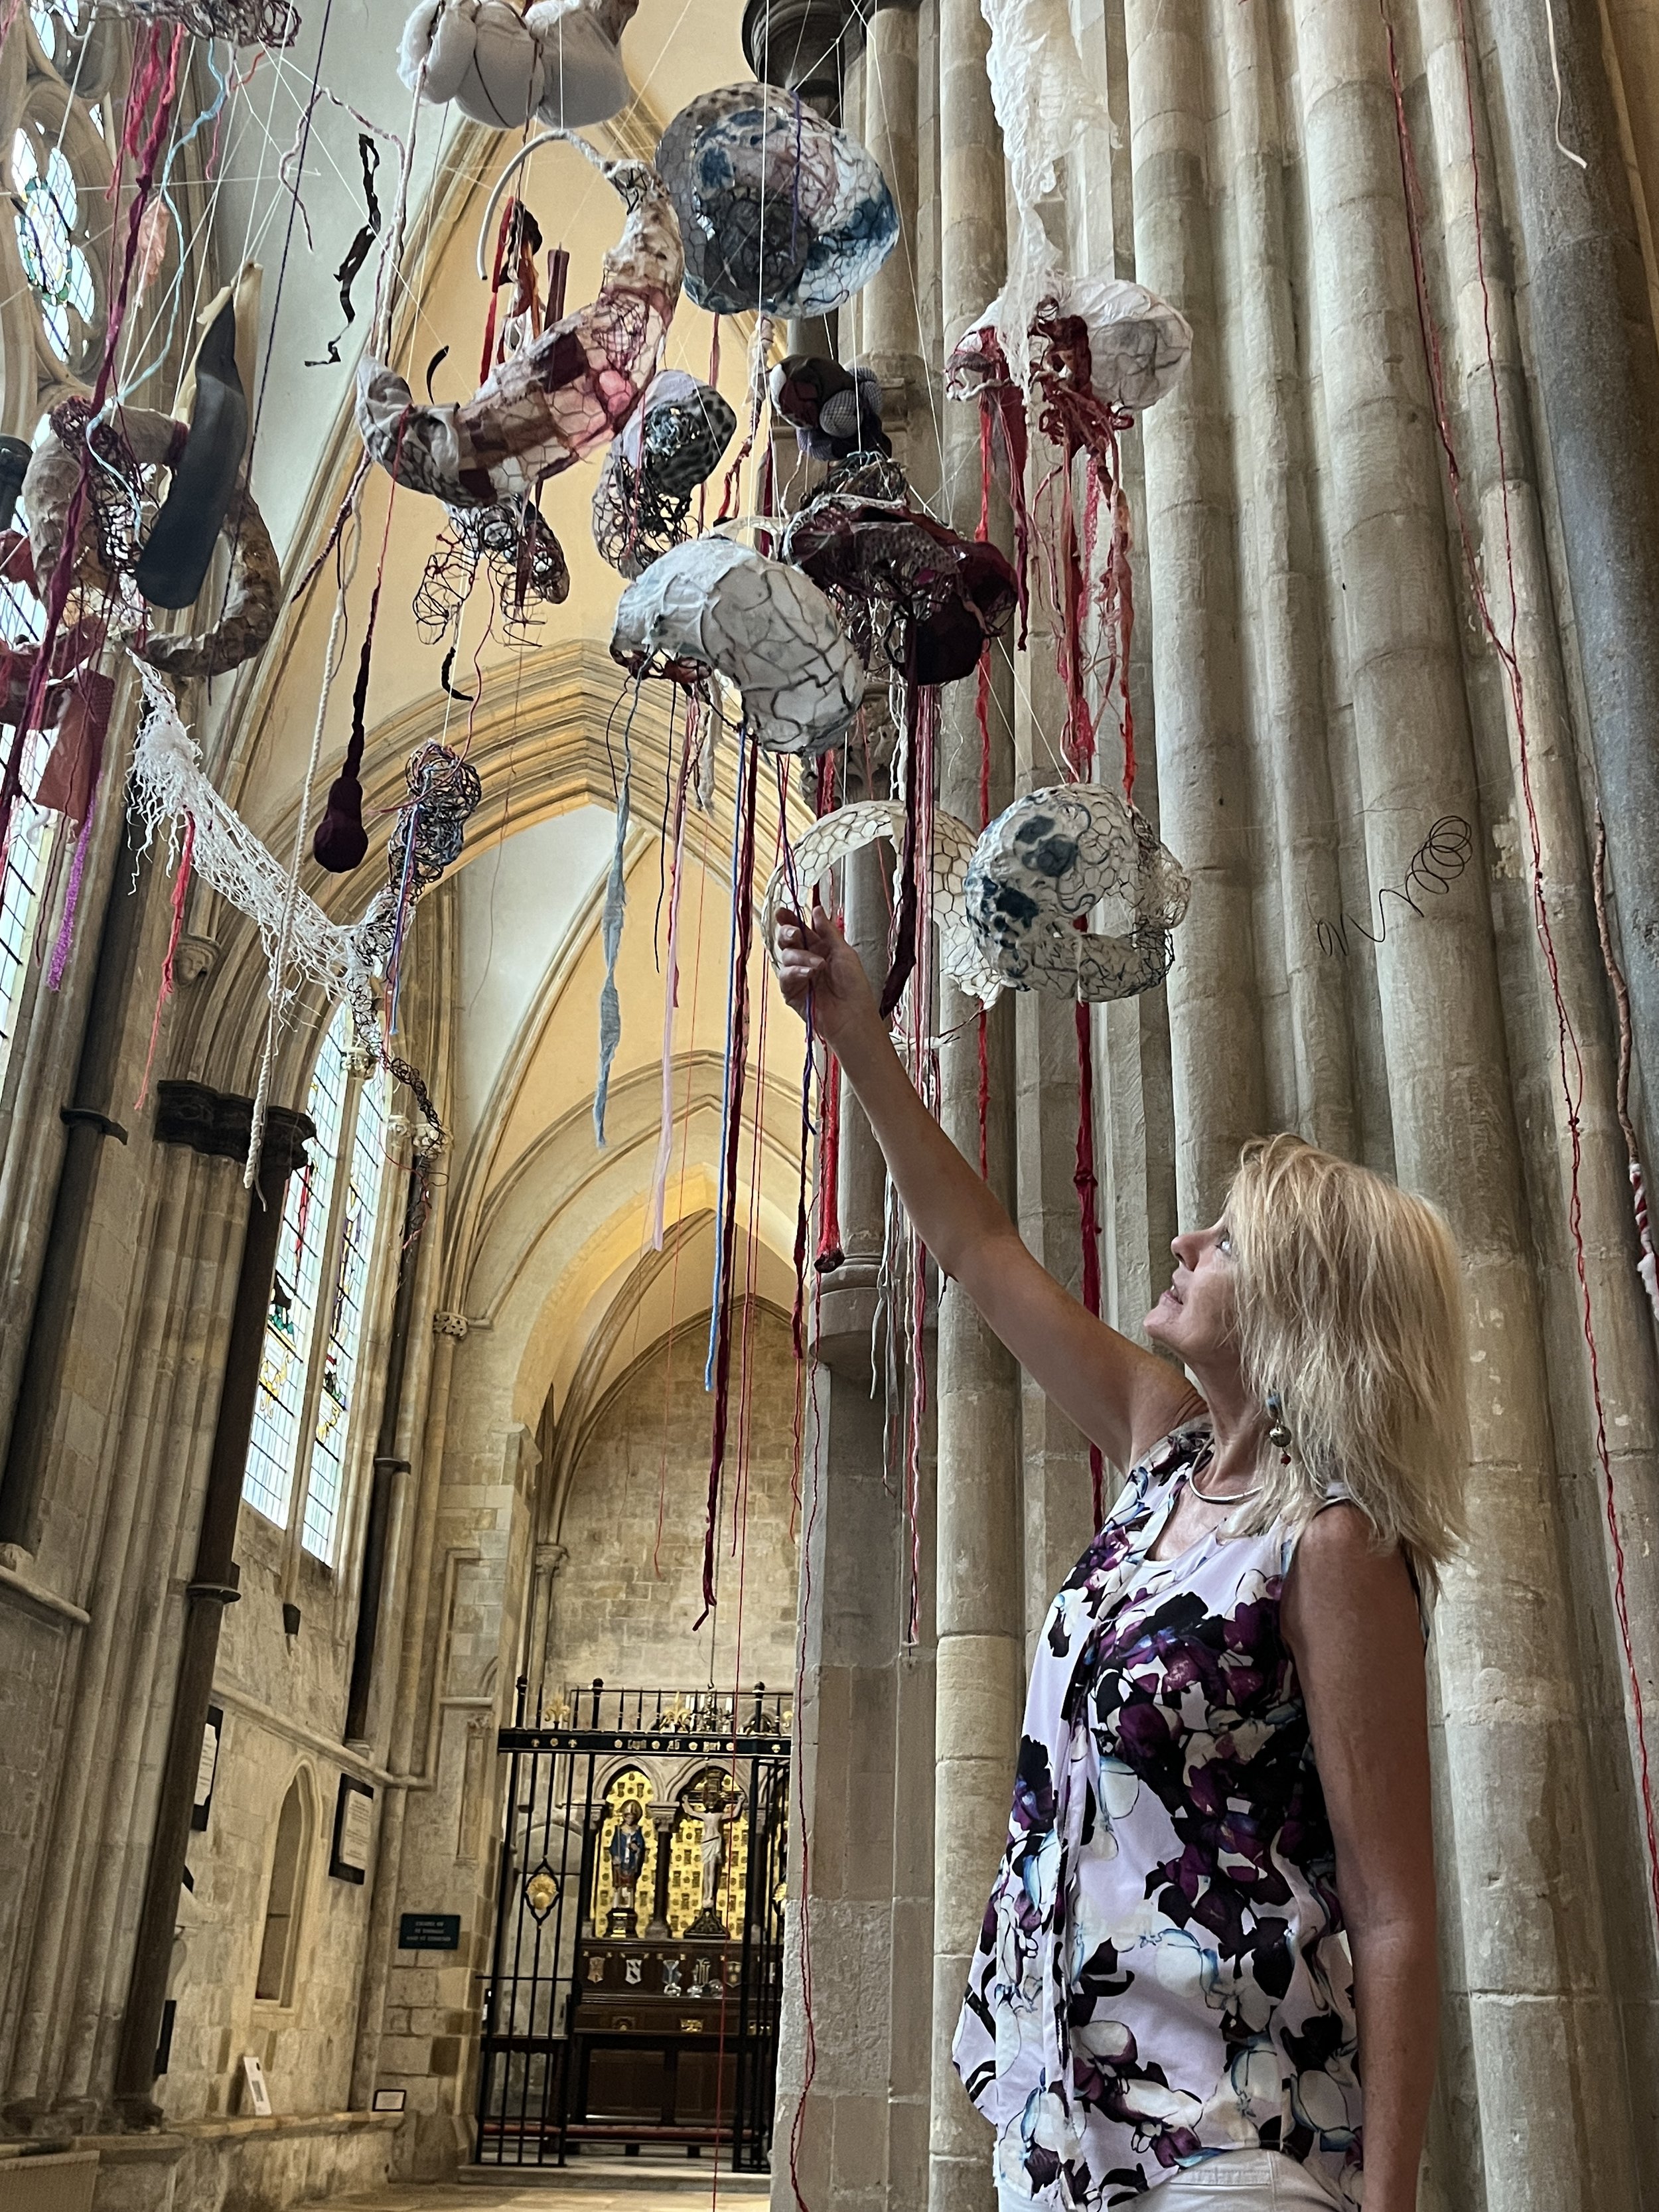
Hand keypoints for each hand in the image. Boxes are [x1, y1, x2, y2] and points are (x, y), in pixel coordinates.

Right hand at [774, 901, 879, 1053]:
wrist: (852, 1013)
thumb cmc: (853, 986)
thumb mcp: (843, 951)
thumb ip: (827, 931)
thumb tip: (817, 909)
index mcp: (819, 948)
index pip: (800, 930)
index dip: (790, 920)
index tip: (783, 912)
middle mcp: (806, 960)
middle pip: (786, 941)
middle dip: (787, 934)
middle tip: (795, 934)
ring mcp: (797, 976)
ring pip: (786, 957)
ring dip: (802, 957)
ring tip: (819, 966)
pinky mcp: (791, 992)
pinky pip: (785, 976)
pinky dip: (796, 972)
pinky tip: (809, 975)